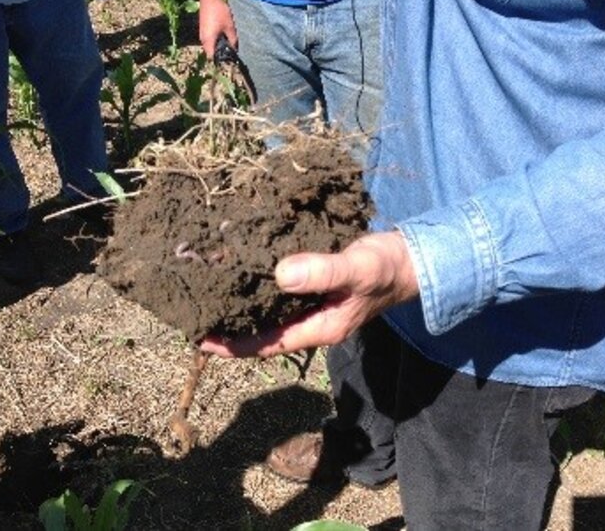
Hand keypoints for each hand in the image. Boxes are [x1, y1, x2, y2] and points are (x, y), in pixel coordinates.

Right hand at [198, 0, 237, 58]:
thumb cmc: (219, 12)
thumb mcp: (230, 27)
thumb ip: (233, 40)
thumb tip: (235, 50)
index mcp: (208, 41)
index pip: (211, 58)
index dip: (219, 62)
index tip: (227, 61)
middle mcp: (203, 40)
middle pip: (210, 53)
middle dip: (219, 55)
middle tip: (229, 54)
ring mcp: (202, 35)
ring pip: (209, 47)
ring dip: (217, 48)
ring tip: (227, 45)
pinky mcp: (202, 30)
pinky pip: (208, 41)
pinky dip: (214, 42)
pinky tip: (222, 37)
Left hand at [200, 232, 419, 357]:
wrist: (410, 259)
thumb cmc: (387, 269)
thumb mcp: (356, 270)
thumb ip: (323, 272)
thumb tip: (280, 274)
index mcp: (318, 328)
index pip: (266, 345)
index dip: (232, 346)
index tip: (199, 338)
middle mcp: (310, 320)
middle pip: (260, 329)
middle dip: (228, 321)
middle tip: (194, 305)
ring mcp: (311, 303)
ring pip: (267, 307)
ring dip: (239, 298)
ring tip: (208, 283)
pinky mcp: (313, 284)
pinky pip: (278, 286)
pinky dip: (256, 278)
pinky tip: (240, 261)